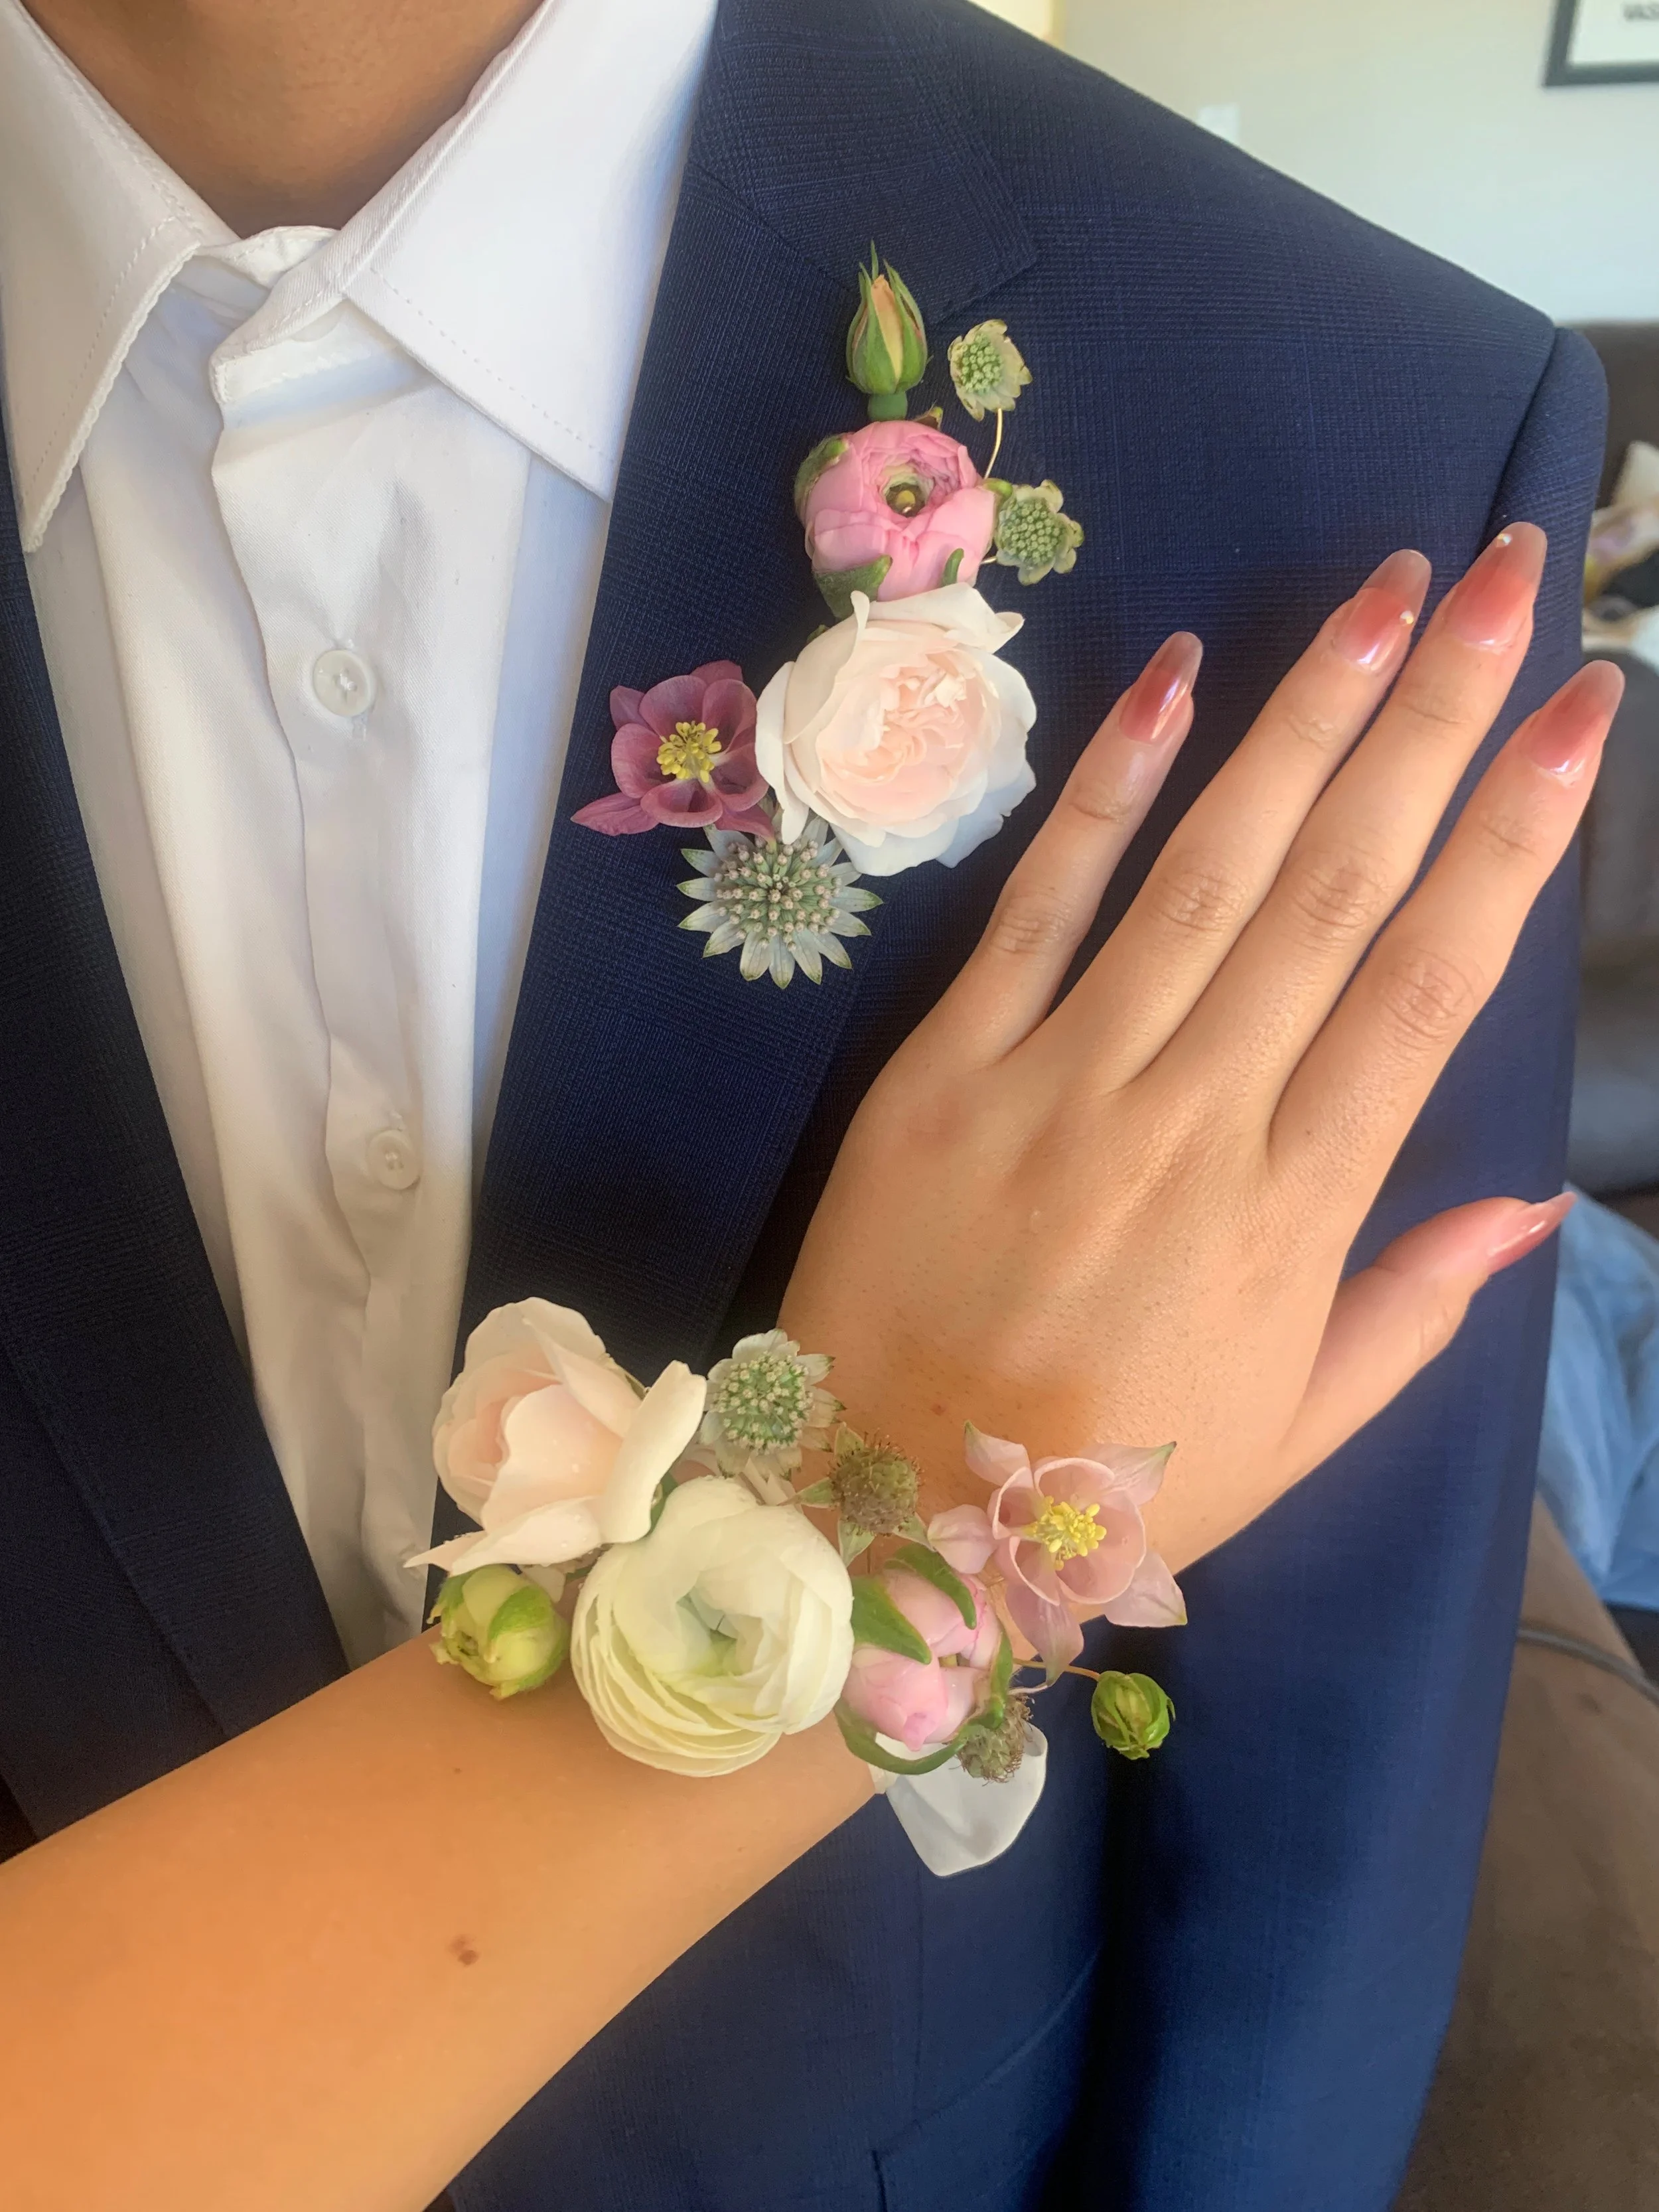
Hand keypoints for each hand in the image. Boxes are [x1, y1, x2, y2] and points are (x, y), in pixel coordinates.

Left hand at [780, 527, 1617, 1573]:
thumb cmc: (1103, 1487)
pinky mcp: (945, 1065)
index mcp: (1295, 1213)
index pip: (1432, 988)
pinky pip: (1037, 907)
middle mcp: (1193, 1121)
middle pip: (1337, 890)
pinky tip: (1179, 682)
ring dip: (1302, 721)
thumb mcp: (1292, 1436)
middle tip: (1509, 579)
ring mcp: (1061, 1080)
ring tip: (1383, 592)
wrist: (883, 1519)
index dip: (1515, 837)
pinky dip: (1105, 790)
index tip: (1578, 712)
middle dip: (1432, 721)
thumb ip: (1411, 1312)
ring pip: (1205, 873)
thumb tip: (1533, 1206)